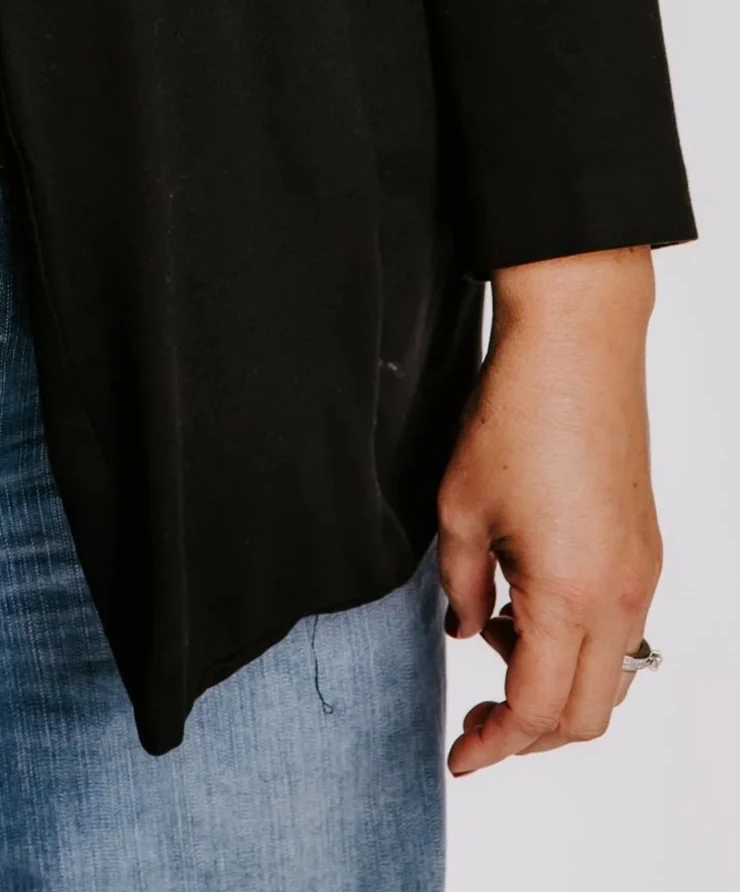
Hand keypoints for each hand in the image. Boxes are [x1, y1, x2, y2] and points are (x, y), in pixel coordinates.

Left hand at [438, 246, 658, 772]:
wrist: (579, 347)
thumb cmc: (516, 416)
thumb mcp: (459, 508)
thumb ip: (458, 585)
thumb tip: (464, 629)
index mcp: (570, 597)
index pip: (535, 710)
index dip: (494, 745)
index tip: (460, 757)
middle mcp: (620, 599)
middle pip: (584, 716)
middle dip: (527, 734)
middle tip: (473, 723)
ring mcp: (642, 577)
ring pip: (609, 679)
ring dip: (553, 686)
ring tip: (489, 634)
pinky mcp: (646, 552)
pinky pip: (619, 632)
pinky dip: (574, 644)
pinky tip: (524, 602)